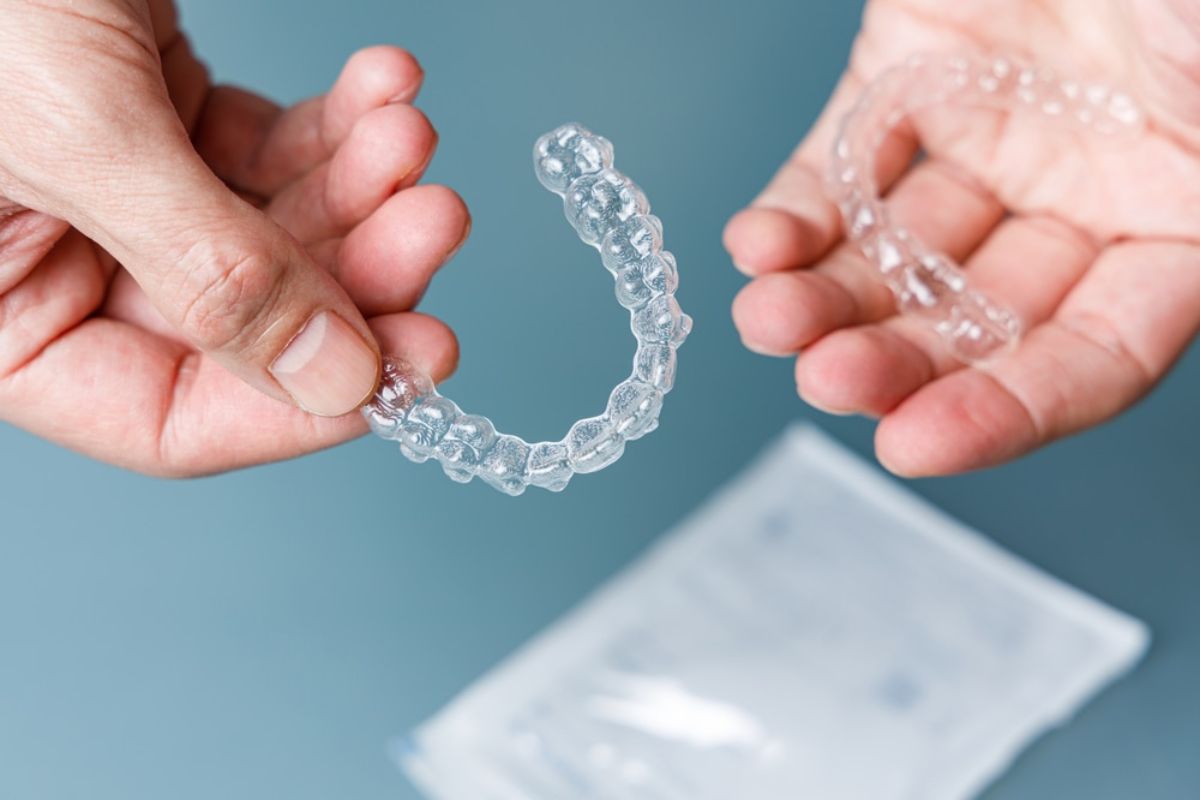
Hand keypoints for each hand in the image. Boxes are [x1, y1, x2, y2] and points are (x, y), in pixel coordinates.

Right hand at [0, 0, 467, 475]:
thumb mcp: (81, 137)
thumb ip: (211, 275)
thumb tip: (336, 384)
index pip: (169, 418)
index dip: (300, 404)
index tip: (411, 364)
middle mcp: (60, 267)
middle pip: (251, 323)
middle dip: (357, 272)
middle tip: (435, 223)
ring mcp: (118, 192)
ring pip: (277, 236)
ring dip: (361, 186)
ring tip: (408, 132)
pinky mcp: (159, 115)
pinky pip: (270, 149)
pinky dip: (335, 123)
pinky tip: (384, 87)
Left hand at [725, 0, 1199, 475]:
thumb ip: (1195, 186)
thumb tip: (1160, 290)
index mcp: (1182, 221)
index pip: (1092, 357)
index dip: (1007, 411)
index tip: (915, 444)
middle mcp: (1086, 193)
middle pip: (976, 320)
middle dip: (896, 360)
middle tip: (825, 382)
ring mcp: (991, 137)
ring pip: (898, 256)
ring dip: (826, 299)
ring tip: (767, 317)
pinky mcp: (906, 79)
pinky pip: (840, 169)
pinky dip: (795, 214)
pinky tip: (758, 246)